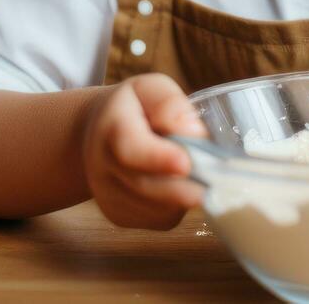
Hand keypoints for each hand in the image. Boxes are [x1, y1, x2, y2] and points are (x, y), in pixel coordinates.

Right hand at [81, 73, 207, 228]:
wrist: (95, 135)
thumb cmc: (132, 108)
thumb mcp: (148, 89)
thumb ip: (169, 103)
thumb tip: (194, 131)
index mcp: (110, 128)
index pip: (129, 149)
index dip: (158, 158)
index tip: (185, 163)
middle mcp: (102, 167)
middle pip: (145, 186)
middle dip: (181, 188)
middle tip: (213, 184)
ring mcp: (108, 197)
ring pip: (156, 209)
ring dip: (183, 197)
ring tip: (197, 175)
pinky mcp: (120, 217)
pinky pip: (158, 220)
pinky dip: (177, 208)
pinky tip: (180, 188)